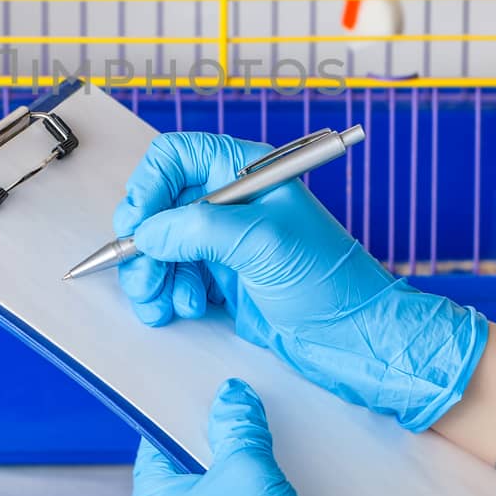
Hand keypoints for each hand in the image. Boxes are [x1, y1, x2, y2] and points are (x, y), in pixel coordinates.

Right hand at [113, 132, 487, 431]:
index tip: (139, 223)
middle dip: (145, 242)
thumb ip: (198, 229)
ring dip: (153, 275)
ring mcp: (227, 242)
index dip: (149, 185)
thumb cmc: (330, 281)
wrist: (356, 338)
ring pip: (163, 246)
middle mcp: (233, 202)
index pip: (176, 157)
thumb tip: (148, 230)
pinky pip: (177, 277)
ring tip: (162, 302)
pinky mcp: (225, 279)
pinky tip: (188, 309)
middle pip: (161, 206)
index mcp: (247, 172)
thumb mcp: (262, 243)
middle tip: (143, 275)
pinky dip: (170, 294)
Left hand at [128, 379, 353, 495]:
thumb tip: (233, 400)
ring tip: (270, 451)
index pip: (158, 444)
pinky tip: (287, 484)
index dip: (184, 417)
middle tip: (246, 418)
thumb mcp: (245, 471)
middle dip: (224, 444)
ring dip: (249, 475)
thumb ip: (238, 428)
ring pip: (225, 495)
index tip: (210, 395)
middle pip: (194, 468)